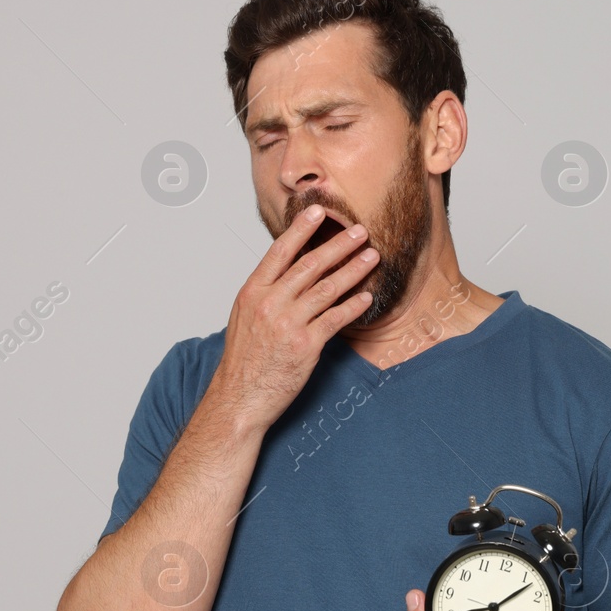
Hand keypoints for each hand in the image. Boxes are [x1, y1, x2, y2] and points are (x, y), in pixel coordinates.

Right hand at [207, 205, 379, 433]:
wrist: (239, 398)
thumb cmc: (244, 360)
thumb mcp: (245, 317)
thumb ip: (267, 292)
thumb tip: (292, 269)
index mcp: (253, 292)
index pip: (280, 251)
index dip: (301, 229)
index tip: (319, 211)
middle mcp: (269, 304)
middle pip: (310, 265)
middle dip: (339, 245)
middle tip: (360, 232)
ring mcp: (287, 324)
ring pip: (328, 289)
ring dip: (353, 270)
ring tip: (372, 258)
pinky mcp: (305, 346)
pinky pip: (335, 319)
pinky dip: (354, 306)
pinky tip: (367, 297)